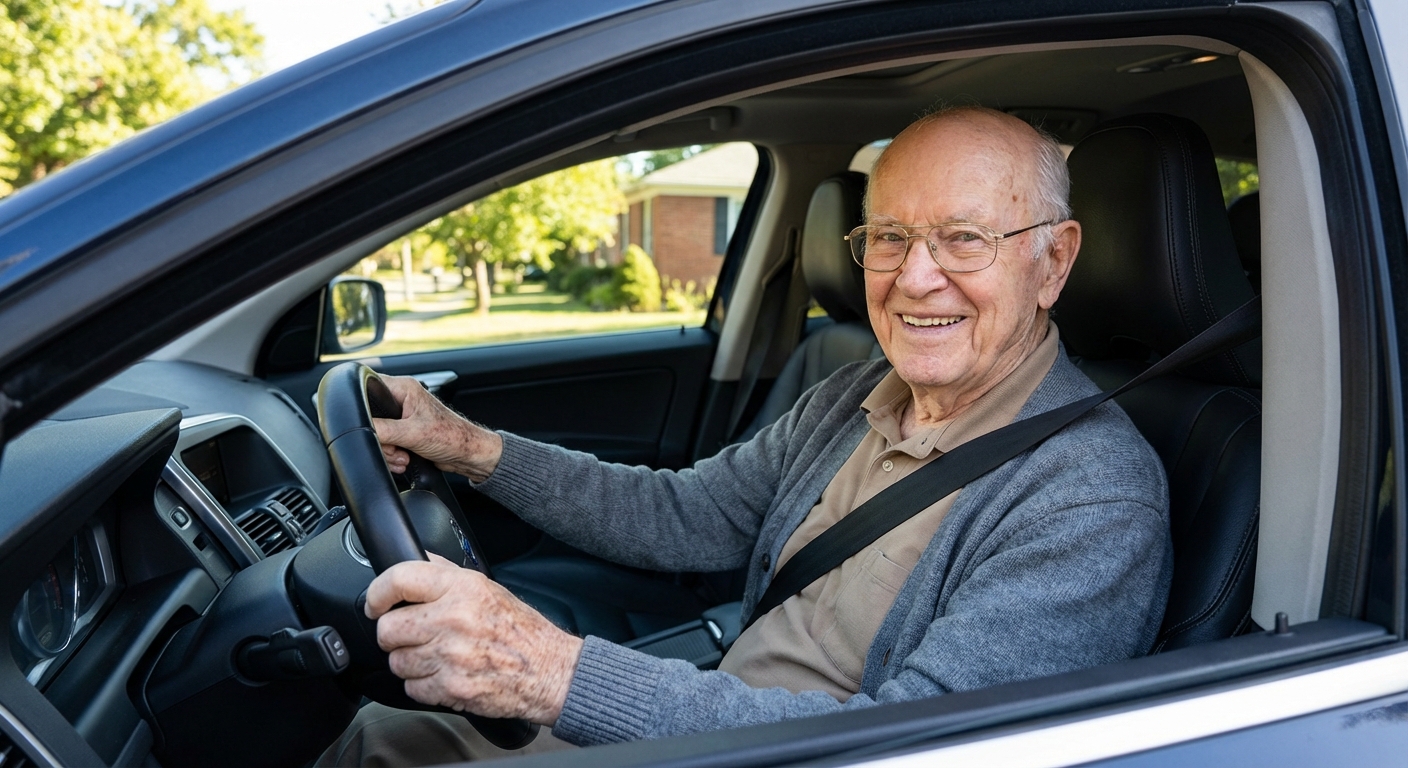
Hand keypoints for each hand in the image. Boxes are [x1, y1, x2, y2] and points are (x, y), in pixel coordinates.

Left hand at [365, 553, 583, 724]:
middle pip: (388, 628)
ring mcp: (450, 655)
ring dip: (409, 662)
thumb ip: (447, 573)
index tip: (374, 604)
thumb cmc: (521, 630)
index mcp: (462, 588)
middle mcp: (453, 618)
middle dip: (393, 635)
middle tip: (409, 635)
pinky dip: (422, 686)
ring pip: (396, 662)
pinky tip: (443, 675)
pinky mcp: (451, 687)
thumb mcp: (488, 587)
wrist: (549, 670)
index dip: (376, 593)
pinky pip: (412, 688)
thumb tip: (416, 560)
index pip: (398, 579)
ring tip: (434, 657)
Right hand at [372, 375, 502, 481]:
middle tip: (396, 447)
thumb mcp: (411, 434)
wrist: (467, 455)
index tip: (373, 426)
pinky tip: (404, 459)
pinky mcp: (404, 432)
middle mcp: (402, 398)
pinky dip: (392, 455)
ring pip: (377, 433)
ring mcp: (402, 416)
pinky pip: (386, 443)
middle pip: (370, 417)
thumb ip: (382, 430)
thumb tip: (361, 429)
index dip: (363, 408)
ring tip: (403, 456)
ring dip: (388, 451)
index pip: (367, 388)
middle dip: (381, 439)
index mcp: (403, 388)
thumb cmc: (451, 437)